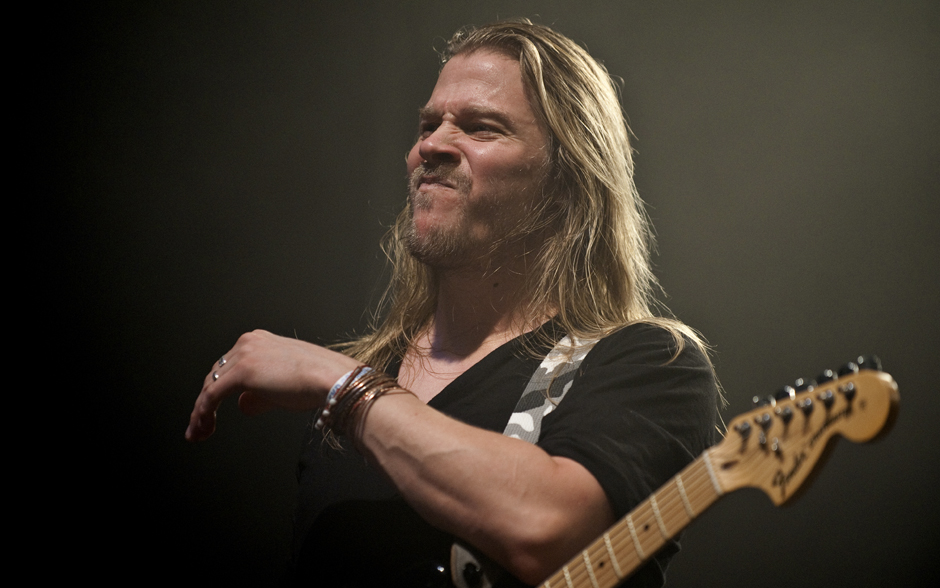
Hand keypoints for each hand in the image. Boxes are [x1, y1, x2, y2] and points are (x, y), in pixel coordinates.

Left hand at [186, 329, 360, 440]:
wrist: (332, 380)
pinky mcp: (242, 371)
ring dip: (201, 412)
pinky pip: (212, 395)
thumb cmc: (318, 383)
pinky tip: (203, 428)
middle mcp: (249, 342)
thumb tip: (242, 404)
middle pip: (215, 375)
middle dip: (205, 403)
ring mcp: (244, 354)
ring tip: (199, 432)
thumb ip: (258, 394)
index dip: (216, 391)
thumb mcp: (282, 388)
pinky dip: (203, 413)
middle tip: (201, 426)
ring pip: (210, 386)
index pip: (228, 366)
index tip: (212, 411)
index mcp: (259, 340)